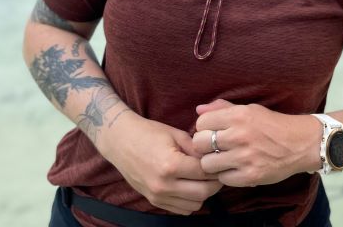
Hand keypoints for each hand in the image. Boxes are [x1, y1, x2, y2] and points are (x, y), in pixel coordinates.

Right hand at [100, 111, 222, 214]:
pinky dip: (190, 200)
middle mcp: (164, 185)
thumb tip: (214, 157)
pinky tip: (190, 185)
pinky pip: (181, 209)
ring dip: (203, 193)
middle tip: (218, 171)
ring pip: (194, 205)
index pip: (204, 172)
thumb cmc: (148, 132)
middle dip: (214, 183)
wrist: (120, 141)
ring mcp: (158, 196)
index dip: (216, 166)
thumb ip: (195, 148)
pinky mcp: (154, 202)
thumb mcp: (175, 134)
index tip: (222, 160)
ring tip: (203, 178)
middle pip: (202, 193)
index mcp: (171, 165)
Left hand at [193, 99, 321, 186]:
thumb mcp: (249, 110)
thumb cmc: (272, 124)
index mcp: (238, 115)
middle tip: (213, 147)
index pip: (201, 122)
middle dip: (203, 146)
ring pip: (207, 164)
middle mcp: (239, 135)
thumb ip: (223, 109)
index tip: (211, 131)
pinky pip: (222, 179)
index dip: (203, 128)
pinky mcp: (250, 176)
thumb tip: (198, 110)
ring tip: (222, 159)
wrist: (299, 143)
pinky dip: (226, 175)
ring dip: (212, 163)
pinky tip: (234, 168)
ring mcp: (244, 157)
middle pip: (200, 143)